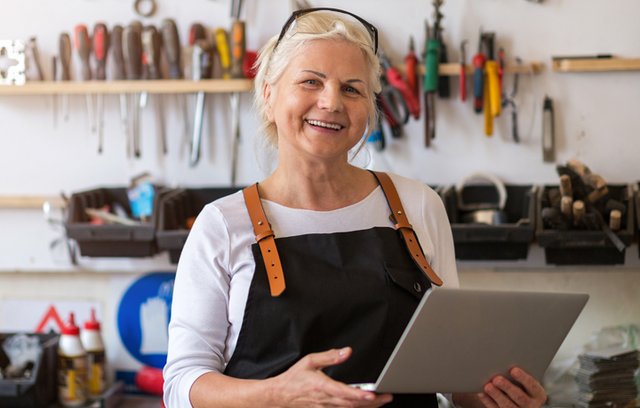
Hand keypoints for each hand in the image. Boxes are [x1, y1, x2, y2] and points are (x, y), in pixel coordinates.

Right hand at [269, 347, 392, 407]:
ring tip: (381, 400)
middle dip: (372, 402)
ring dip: (367, 407)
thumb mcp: (310, 361)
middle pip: (352, 404)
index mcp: (322, 387)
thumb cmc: (294, 378)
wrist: (280, 395)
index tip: (372, 394)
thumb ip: (330, 356)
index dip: (359, 395)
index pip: (344, 392)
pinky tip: (365, 405)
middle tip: (387, 396)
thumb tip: (347, 352)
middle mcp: (325, 400)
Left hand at [477, 367, 546, 407]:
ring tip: (488, 386)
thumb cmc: (521, 384)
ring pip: (508, 406)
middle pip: (519, 397)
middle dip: (507, 387)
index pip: (532, 386)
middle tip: (497, 379)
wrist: (519, 402)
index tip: (513, 370)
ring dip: (497, 395)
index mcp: (538, 394)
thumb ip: (519, 373)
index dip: (523, 378)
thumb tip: (504, 361)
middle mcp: (531, 406)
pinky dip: (488, 401)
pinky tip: (481, 393)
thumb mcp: (525, 381)